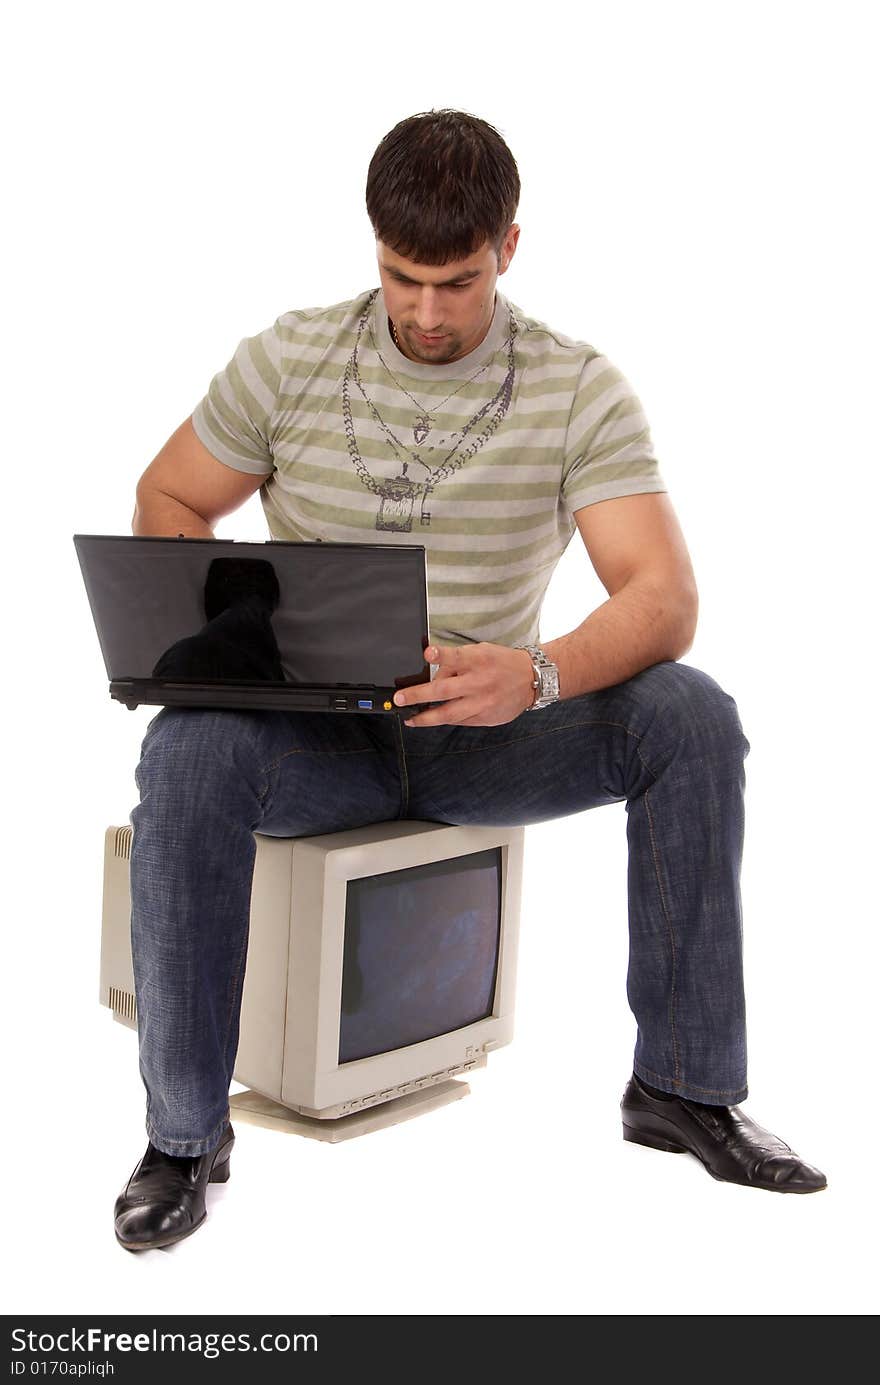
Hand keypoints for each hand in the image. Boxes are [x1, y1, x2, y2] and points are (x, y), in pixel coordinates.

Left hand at [394, 642, 536, 726]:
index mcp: (478, 660)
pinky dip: (445, 720)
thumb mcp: (481, 651)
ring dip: (426, 718)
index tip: (427, 653)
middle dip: (418, 695)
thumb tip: (435, 676)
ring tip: (410, 719)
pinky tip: (433, 720)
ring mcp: (482, 703)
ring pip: (449, 714)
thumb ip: (457, 662)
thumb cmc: (502, 663)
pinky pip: (460, 721)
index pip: (456, 656)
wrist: (532, 680)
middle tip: (400, 699)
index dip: (441, 655)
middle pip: (445, 690)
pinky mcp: (486, 717)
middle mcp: (479, 682)